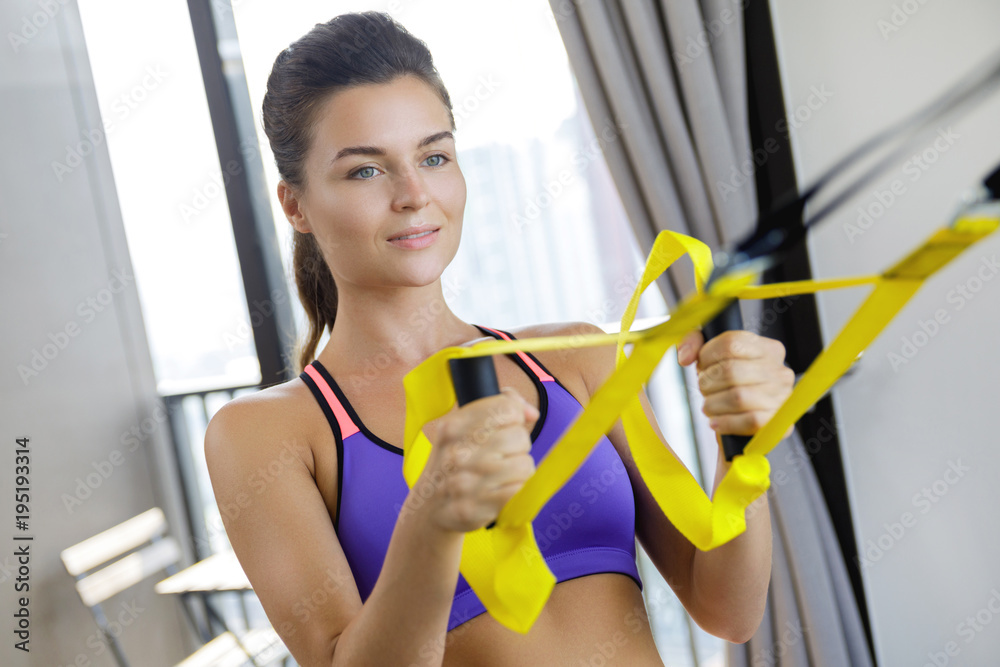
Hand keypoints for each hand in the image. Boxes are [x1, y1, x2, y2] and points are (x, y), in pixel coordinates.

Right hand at [414, 387, 538, 533]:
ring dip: (519, 469)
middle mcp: (458, 453)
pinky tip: (499, 490)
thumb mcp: (463, 427)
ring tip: (501, 474)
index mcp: (454, 426)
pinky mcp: (476, 508)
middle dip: (518, 445)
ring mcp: (466, 482)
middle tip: (502, 455)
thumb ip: (499, 409)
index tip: (505, 427)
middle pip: (519, 436)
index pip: (507, 408)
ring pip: (524, 464)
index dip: (515, 417)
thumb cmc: (454, 462)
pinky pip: (519, 489)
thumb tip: (532, 413)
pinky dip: (515, 489)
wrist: (428, 507)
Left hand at [677, 329, 794, 438]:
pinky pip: (750, 421)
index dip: (707, 356)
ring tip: (710, 406)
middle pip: (730, 371)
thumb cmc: (728, 385)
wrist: (745, 423)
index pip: (731, 343)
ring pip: (738, 397)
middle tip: (705, 390)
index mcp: (767, 349)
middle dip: (707, 383)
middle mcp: (779, 371)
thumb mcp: (712, 355)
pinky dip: (726, 423)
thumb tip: (685, 357)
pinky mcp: (778, 423)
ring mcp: (781, 398)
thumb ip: (694, 342)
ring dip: (713, 404)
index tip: (703, 367)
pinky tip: (716, 422)